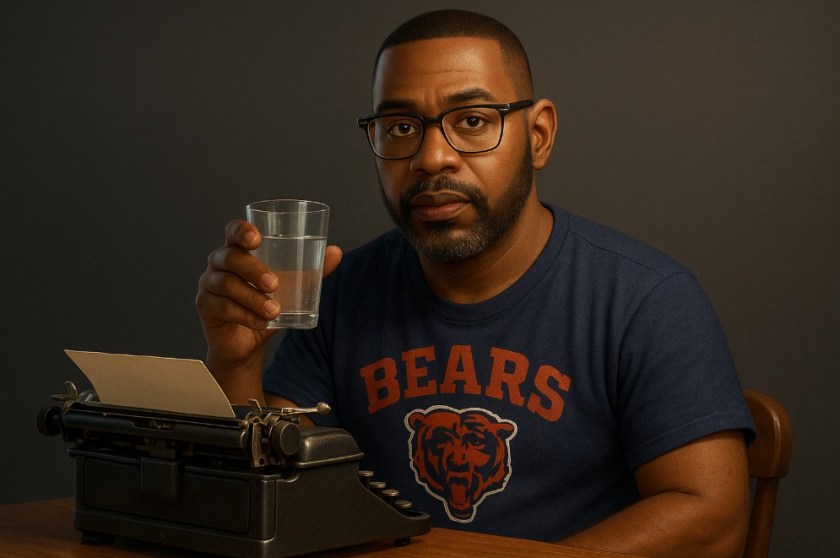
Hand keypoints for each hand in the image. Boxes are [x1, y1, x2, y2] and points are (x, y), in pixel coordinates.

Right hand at [196, 219, 341, 371]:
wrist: (248, 342)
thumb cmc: (266, 305)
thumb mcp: (292, 287)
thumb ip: (312, 270)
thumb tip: (336, 252)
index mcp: (238, 250)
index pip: (233, 231)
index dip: (241, 230)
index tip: (257, 238)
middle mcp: (219, 262)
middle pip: (230, 257)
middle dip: (253, 269)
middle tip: (275, 284)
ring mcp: (209, 283)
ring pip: (227, 284)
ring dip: (252, 298)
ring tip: (274, 311)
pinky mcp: (205, 306)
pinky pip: (223, 307)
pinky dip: (244, 315)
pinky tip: (261, 322)